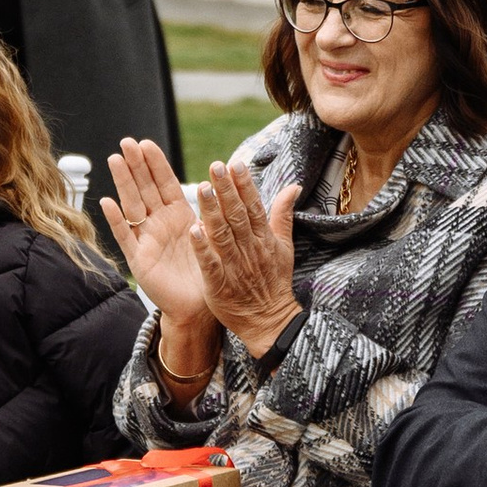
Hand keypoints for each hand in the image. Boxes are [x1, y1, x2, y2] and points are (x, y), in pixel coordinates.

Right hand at [101, 136, 213, 324]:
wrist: (197, 307)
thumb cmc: (205, 271)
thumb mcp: (212, 236)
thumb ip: (212, 212)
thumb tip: (220, 184)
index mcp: (178, 215)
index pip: (165, 183)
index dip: (156, 163)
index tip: (147, 143)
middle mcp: (159, 223)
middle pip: (145, 188)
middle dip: (136, 164)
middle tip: (126, 141)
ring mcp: (147, 239)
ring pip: (133, 205)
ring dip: (123, 182)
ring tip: (115, 160)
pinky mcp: (139, 259)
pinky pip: (126, 236)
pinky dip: (116, 220)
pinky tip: (107, 202)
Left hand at [193, 154, 301, 359]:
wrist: (270, 321)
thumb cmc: (274, 282)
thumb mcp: (284, 247)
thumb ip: (283, 215)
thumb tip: (293, 186)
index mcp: (264, 239)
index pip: (254, 206)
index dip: (244, 185)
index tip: (235, 164)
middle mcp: (250, 250)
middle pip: (237, 216)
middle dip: (226, 190)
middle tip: (215, 166)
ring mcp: (235, 267)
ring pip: (222, 235)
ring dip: (212, 212)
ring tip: (202, 188)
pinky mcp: (220, 285)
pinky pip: (211, 264)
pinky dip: (203, 248)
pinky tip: (193, 230)